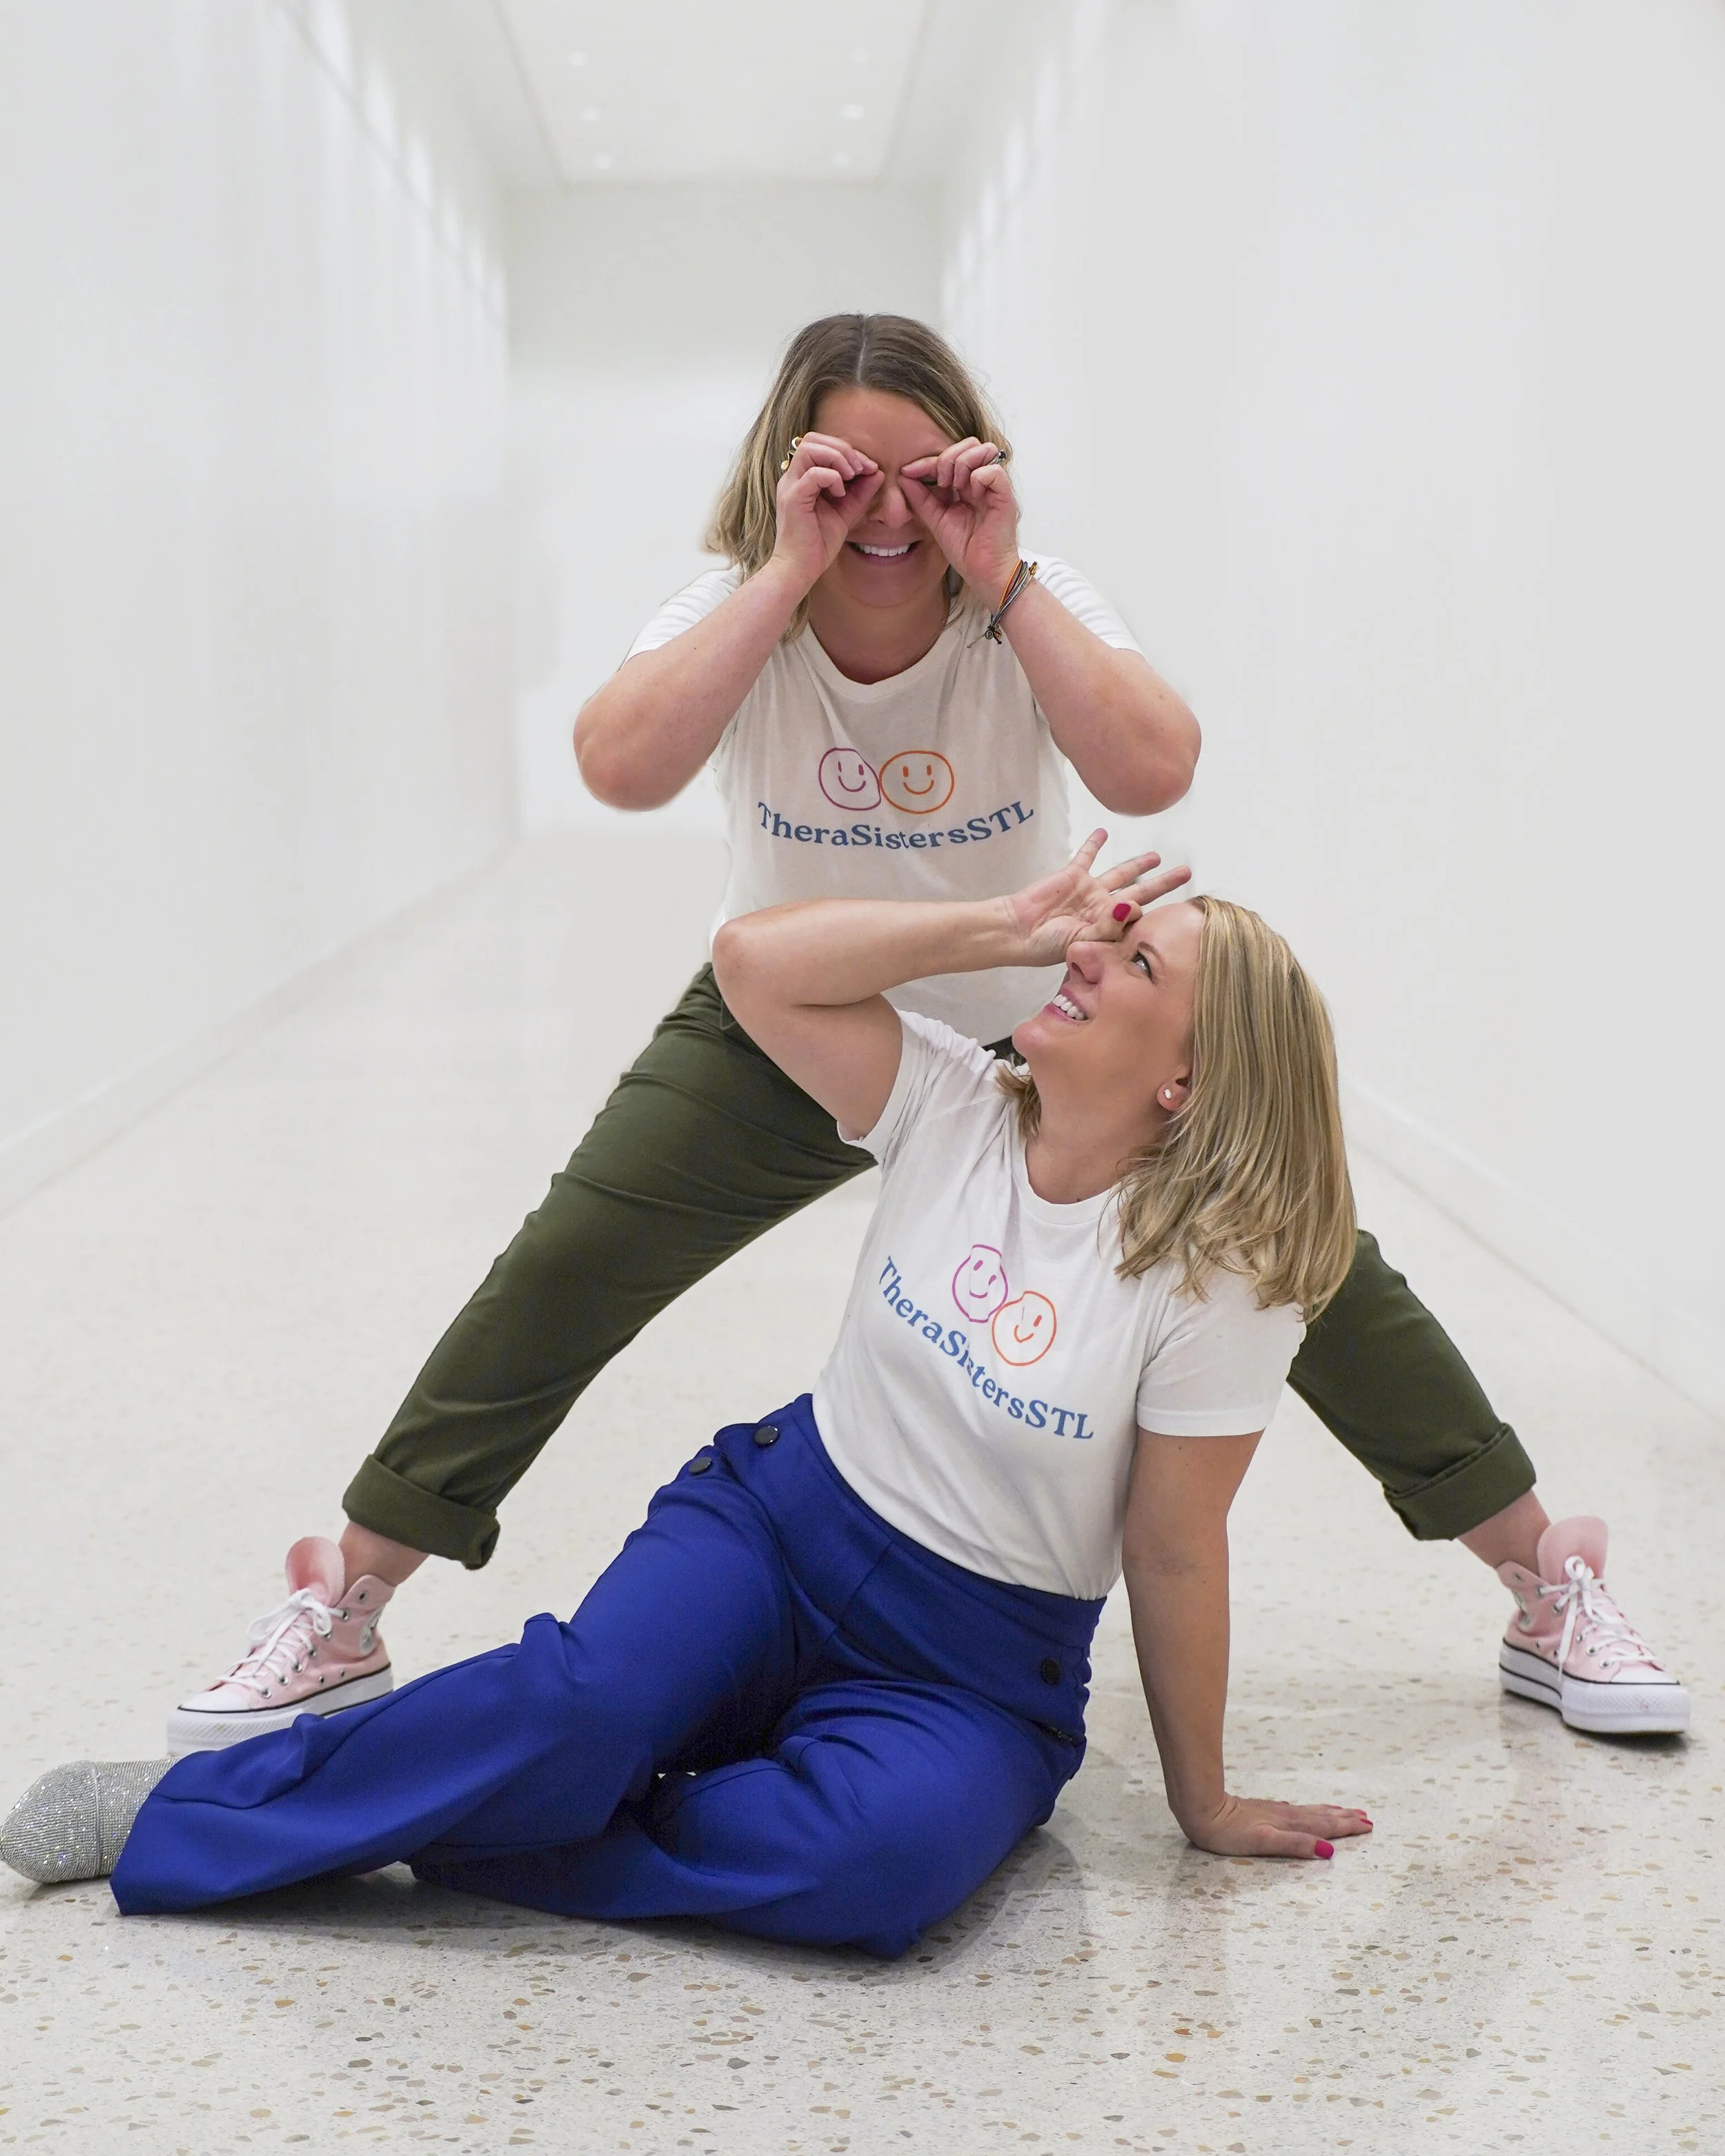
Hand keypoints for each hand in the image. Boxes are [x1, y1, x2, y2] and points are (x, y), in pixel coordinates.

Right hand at [769, 433, 885, 591]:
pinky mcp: (793, 499)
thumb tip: (878, 472)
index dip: (847, 450)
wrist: (801, 570)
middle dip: (842, 448)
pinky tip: (840, 494)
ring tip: (851, 476)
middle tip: (860, 468)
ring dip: (837, 458)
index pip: (820, 444)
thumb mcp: (845, 513)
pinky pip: (814, 473)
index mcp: (802, 478)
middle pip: (813, 439)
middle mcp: (792, 478)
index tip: (868, 467)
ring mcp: (790, 486)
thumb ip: (860, 492)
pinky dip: (832, 478)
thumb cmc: (818, 544)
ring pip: (810, 448)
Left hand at [902, 438, 1019, 600]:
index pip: (950, 457)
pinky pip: (993, 470)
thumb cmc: (965, 549)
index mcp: (966, 485)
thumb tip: (902, 475)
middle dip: (948, 457)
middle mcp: (981, 482)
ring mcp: (994, 487)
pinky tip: (970, 493)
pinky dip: (978, 477)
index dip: (927, 460)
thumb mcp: (935, 520)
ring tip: (956, 486)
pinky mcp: (1005, 496)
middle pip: (969, 444)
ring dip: (963, 463)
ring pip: (984, 450)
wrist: (982, 572)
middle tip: (941, 482)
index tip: (907, 471)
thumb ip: (920, 498)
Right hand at [1000, 830, 1190, 968]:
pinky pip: (1087, 855)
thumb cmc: (1049, 944)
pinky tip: (1104, 832)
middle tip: (1185, 873)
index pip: (1139, 918)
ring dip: (1138, 864)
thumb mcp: (1084, 941)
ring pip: (1120, 873)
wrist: (1018, 931)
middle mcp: (1103, 908)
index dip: (1151, 915)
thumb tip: (1132, 906)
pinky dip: (1095, 843)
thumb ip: (1109, 926)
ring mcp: (1089, 890)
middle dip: (1164, 883)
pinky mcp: (1073, 875)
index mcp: (1110, 928)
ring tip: (1156, 856)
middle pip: (1141, 892)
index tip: (1159, 914)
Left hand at [1180, 1793, 1373, 1859]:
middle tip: (1366, 1817)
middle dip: (1344, 1818)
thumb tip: (1328, 1852)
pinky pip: (1296, 1810)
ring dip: (1330, 1812)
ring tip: (1346, 1811)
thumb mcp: (1264, 1842)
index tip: (1368, 1825)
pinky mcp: (1263, 1811)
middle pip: (1321, 1816)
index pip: (1325, 1826)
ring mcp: (1274, 1812)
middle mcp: (1285, 1815)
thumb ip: (1296, 1845)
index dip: (1347, 1827)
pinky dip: (1308, 1811)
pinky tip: (1304, 1811)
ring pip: (1309, 1811)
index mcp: (1289, 1824)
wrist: (1202, 1810)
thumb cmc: (1229, 1832)